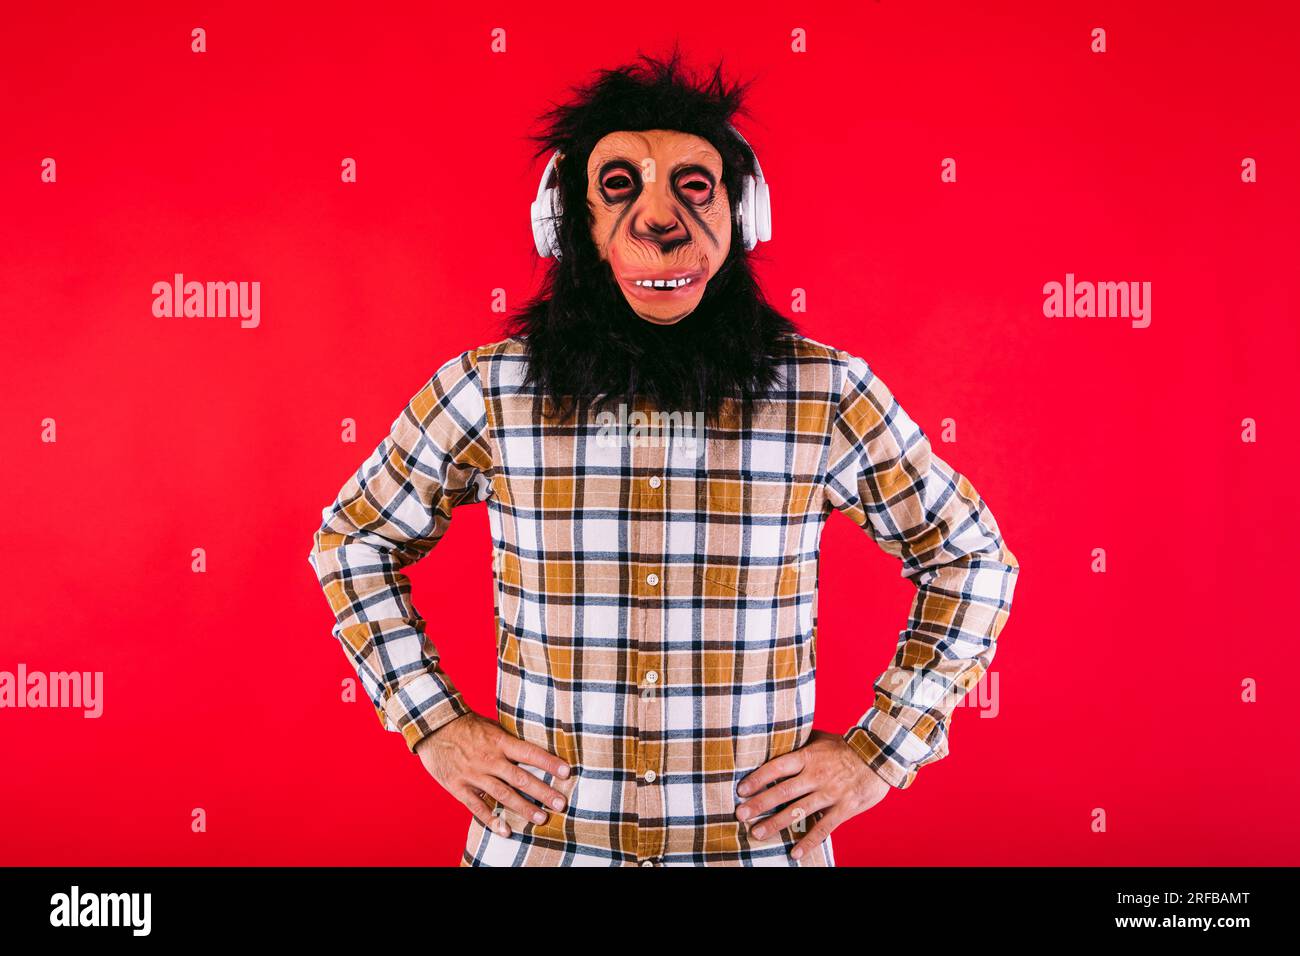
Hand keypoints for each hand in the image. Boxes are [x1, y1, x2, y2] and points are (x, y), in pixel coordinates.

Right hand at [414, 711, 570, 837]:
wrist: (433, 727)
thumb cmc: (466, 726)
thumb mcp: (491, 727)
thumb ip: (509, 742)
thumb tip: (532, 751)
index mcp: (499, 742)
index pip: (530, 753)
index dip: (549, 763)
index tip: (566, 773)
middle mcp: (489, 760)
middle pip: (521, 778)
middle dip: (543, 792)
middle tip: (561, 804)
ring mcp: (474, 775)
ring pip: (503, 795)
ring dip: (524, 808)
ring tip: (541, 818)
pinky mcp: (459, 788)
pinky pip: (477, 807)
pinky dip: (492, 820)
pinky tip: (506, 830)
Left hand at [735, 729, 890, 859]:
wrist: (881, 755)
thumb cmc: (846, 747)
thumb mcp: (821, 738)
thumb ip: (800, 742)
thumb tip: (777, 739)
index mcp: (808, 757)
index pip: (777, 767)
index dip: (757, 778)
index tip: (741, 789)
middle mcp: (816, 775)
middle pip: (782, 791)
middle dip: (759, 804)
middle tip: (740, 814)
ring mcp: (830, 793)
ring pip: (798, 811)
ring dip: (776, 824)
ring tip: (757, 834)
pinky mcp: (844, 809)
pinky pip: (823, 828)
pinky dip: (808, 841)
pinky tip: (795, 853)